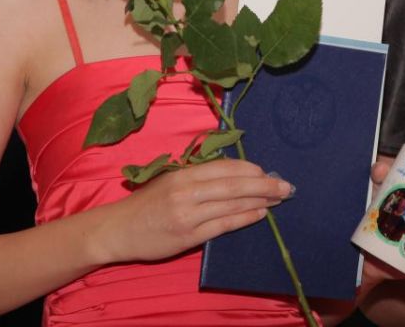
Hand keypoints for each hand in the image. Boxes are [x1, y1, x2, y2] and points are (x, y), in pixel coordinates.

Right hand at [93, 159, 291, 263]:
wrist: (118, 230)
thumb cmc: (146, 204)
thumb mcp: (169, 180)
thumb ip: (197, 176)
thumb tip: (233, 173)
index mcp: (183, 174)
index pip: (224, 167)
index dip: (250, 169)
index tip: (267, 171)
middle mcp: (187, 191)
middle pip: (234, 185)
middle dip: (264, 184)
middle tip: (287, 185)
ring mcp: (188, 214)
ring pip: (232, 204)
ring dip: (260, 201)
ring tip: (279, 198)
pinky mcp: (188, 236)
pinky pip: (223, 225)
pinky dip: (245, 218)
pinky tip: (261, 214)